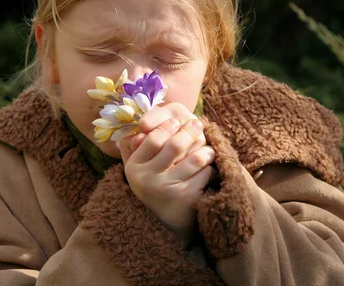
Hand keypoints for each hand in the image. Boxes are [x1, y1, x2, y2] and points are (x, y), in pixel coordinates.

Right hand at [118, 103, 215, 246]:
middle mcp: (147, 180)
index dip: (167, 126)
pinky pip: (205, 174)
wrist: (164, 223)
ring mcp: (167, 190)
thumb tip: (142, 126)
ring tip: (207, 148)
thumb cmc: (153, 184)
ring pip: (195, 159)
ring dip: (205, 150)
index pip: (153, 139)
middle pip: (175, 145)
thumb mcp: (138, 166)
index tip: (176, 121)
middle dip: (190, 131)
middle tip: (198, 123)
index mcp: (134, 167)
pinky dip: (209, 168)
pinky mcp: (186, 199)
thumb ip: (135, 145)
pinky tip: (208, 168)